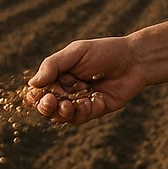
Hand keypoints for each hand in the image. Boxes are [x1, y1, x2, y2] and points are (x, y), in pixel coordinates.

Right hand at [23, 36, 145, 124]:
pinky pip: (81, 118)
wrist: (135, 60)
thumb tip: (32, 83)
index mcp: (59, 75)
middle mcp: (67, 90)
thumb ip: (53, 65)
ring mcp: (80, 101)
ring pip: (62, 116)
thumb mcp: (77, 52)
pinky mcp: (95, 110)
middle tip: (51, 101)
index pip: (39, 90)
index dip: (35, 95)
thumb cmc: (105, 51)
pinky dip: (79, 113)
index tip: (38, 94)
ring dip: (61, 113)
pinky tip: (83, 106)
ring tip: (67, 106)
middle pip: (47, 106)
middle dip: (46, 106)